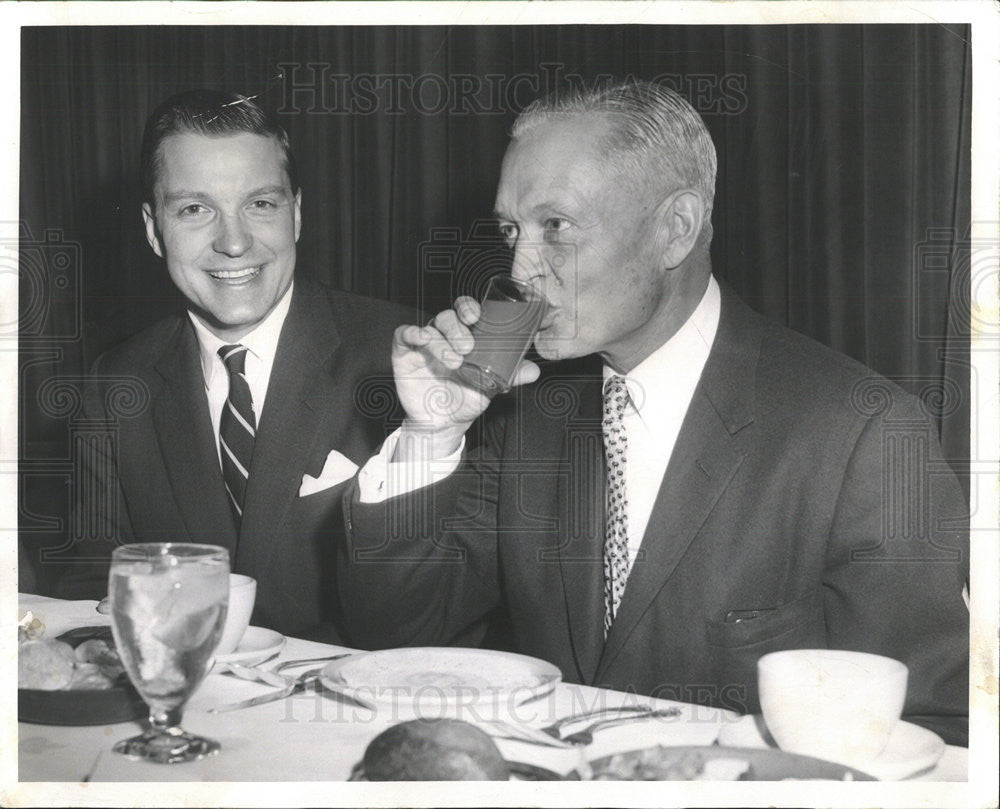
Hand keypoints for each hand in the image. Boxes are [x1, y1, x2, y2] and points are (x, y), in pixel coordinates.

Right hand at [392, 297, 538, 459]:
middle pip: (448, 317)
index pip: (466, 311)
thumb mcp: (491, 386)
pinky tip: (422, 340)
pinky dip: (412, 333)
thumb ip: (511, 375)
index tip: (477, 316)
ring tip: (454, 361)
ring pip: (429, 327)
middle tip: (468, 346)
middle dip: (458, 327)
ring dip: (441, 341)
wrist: (444, 423)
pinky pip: (404, 335)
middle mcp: (443, 335)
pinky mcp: (404, 353)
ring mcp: (423, 343)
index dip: (469, 307)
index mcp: (465, 335)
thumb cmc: (467, 397)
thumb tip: (535, 370)